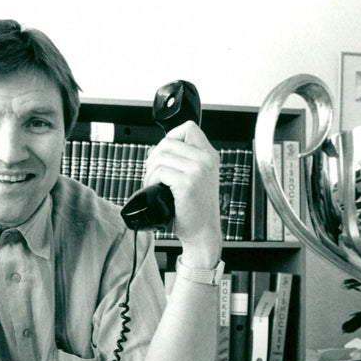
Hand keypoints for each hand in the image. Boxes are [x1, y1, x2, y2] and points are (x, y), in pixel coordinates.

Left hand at [143, 121, 221, 266]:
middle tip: (152, 174)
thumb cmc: (195, 209)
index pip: (188, 128)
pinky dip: (151, 180)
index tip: (163, 154)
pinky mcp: (187, 183)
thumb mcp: (196, 179)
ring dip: (150, 170)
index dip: (170, 136)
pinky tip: (154, 190)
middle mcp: (206, 160)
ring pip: (161, 156)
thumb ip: (183, 161)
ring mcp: (198, 170)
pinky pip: (160, 171)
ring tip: (152, 184)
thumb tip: (155, 150)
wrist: (202, 232)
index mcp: (210, 156)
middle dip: (154, 157)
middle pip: (168, 141)